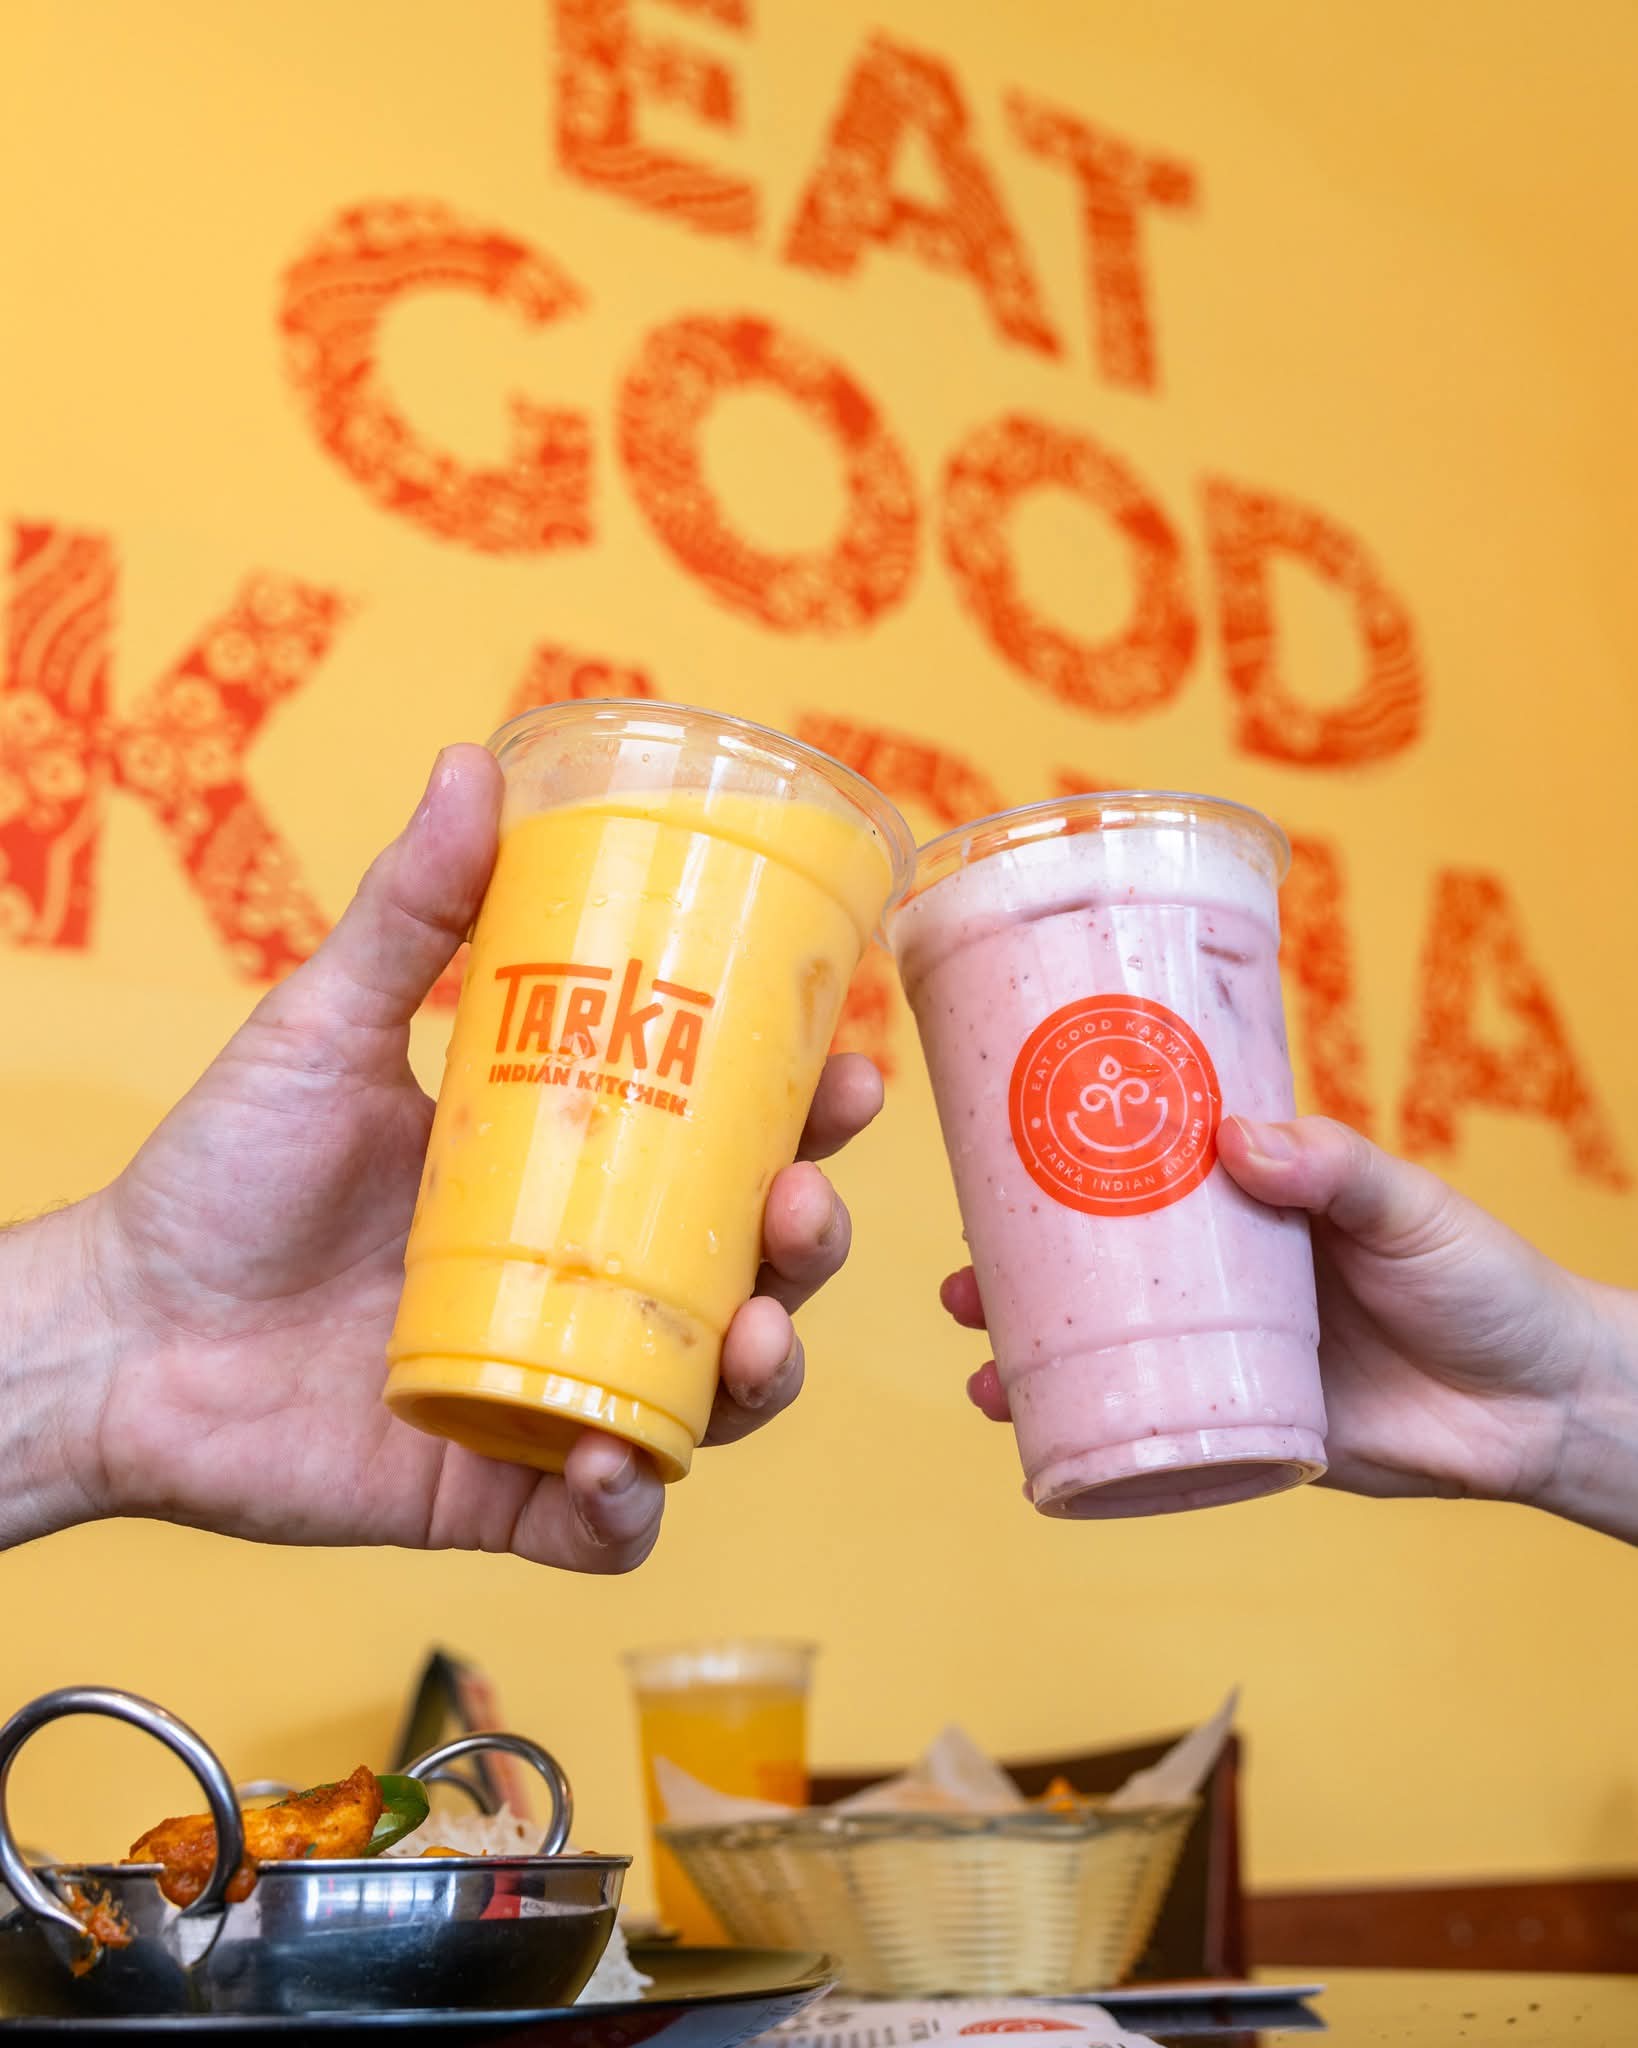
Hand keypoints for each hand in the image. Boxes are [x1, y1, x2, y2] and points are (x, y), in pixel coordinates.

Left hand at [7, 746, 880, 1567]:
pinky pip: (604, 1527)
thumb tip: (472, 765)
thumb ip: (408, 912)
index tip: (842, 1073)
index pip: (722, 1149)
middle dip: (808, 1247)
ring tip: (750, 1341)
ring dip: (758, 1376)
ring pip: (705, 1400)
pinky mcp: (495, 1491)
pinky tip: (618, 1467)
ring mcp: (549, 1388)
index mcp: (568, 1173)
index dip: (805, 1121)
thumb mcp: (326, 1028)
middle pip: (743, 1273)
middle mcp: (580, 1282)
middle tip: (802, 1207)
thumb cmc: (221, 1175)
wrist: (115, 1332)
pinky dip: (630, 1510)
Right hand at [949, 1116, 1637, 1541]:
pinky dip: (1088, 1438)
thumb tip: (1235, 1139)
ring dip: (1030, 1361)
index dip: (1060, 1175)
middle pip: (1094, 1275)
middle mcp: (1220, 1281)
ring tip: (979, 1366)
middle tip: (959, 1280)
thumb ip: (1332, 1169)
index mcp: (1249, 1210)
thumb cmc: (1482, 1281)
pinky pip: (1153, 1435)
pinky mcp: (1246, 1431)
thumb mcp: (1406, 1207)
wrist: (1545, 1404)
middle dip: (1013, 1279)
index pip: (1135, 1183)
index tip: (991, 1167)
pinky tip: (1035, 1440)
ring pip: (1106, 1356)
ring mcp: (1226, 1358)